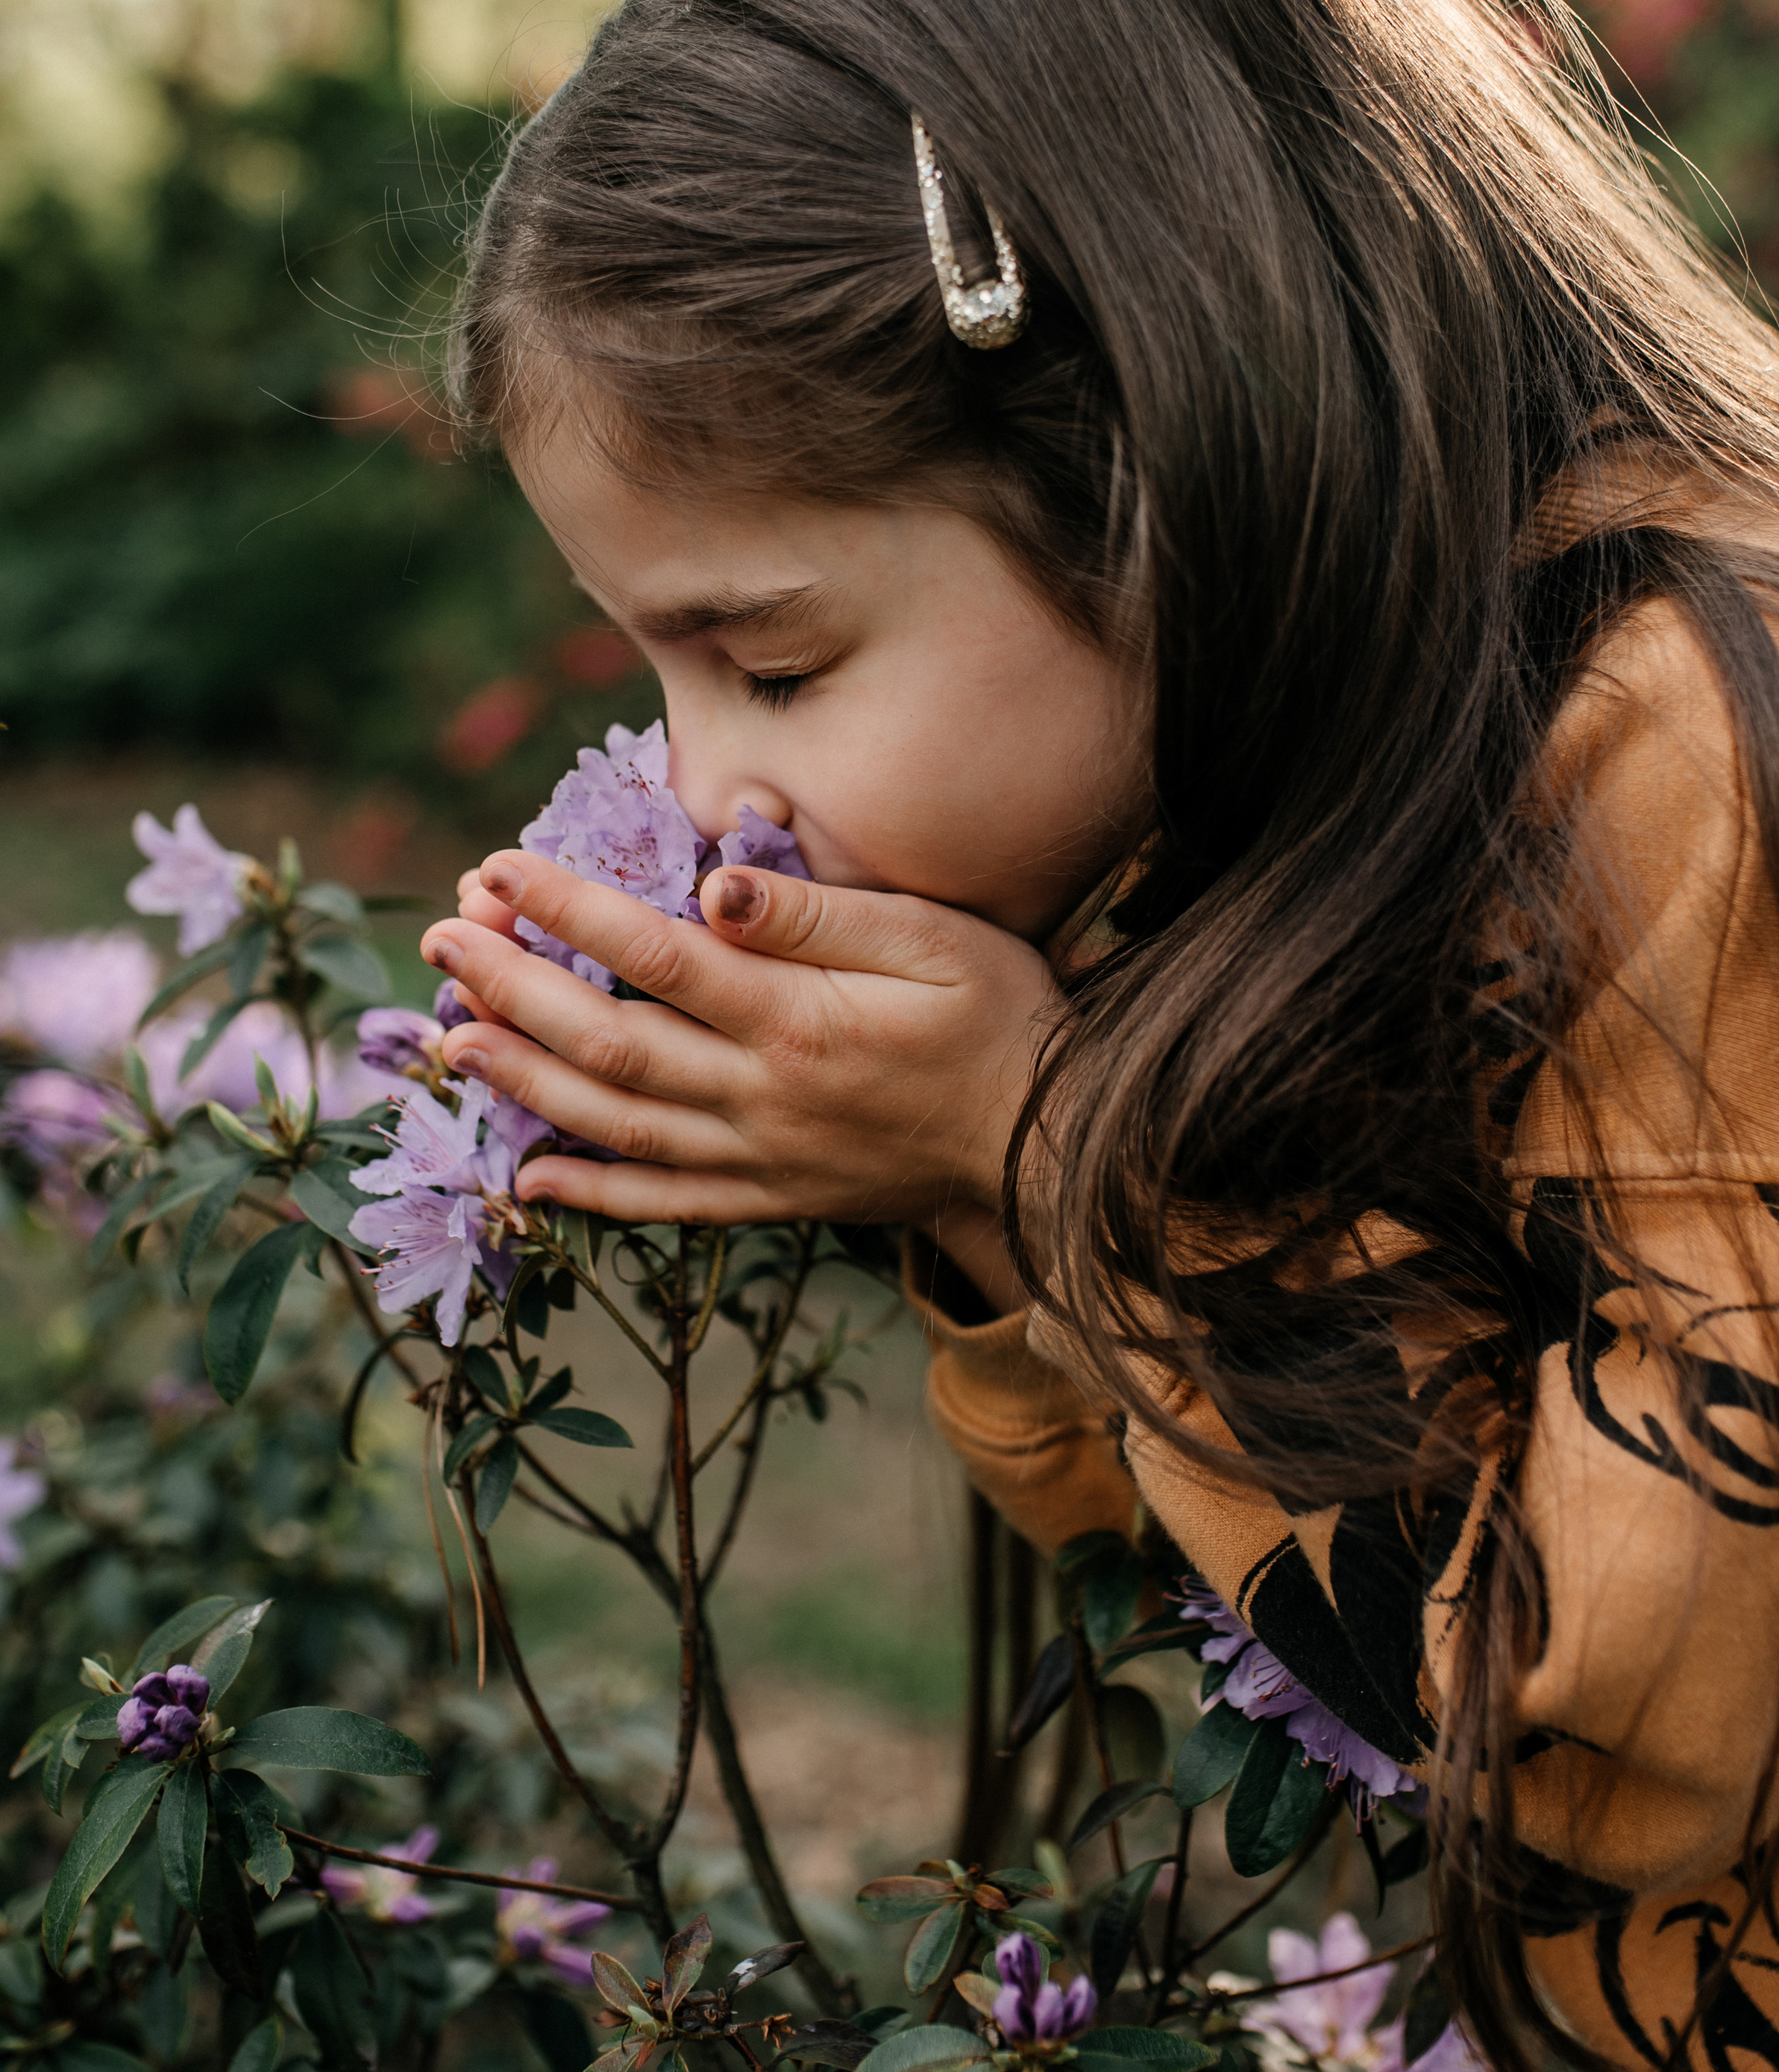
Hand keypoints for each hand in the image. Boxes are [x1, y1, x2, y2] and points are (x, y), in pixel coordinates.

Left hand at [422, 856, 1058, 1304]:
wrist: (1047, 1145)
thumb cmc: (1000, 1018)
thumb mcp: (933, 939)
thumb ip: (817, 915)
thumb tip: (712, 882)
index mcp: (796, 1020)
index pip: (653, 955)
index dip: (565, 910)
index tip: (496, 868)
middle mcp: (761, 1097)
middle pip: (607, 1042)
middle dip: (511, 988)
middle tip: (439, 942)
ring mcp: (758, 1160)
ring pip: (614, 1124)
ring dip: (524, 1082)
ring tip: (451, 1038)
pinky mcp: (768, 1202)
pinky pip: (661, 1203)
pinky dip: (589, 1194)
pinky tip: (526, 1175)